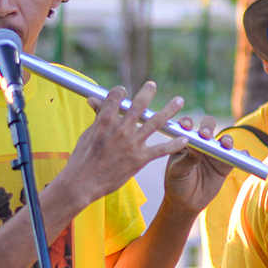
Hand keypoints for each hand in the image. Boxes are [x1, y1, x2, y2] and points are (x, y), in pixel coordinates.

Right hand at [63, 82, 200, 207]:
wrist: (83, 182)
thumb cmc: (83, 158)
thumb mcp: (88, 134)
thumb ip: (98, 116)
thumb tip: (94, 99)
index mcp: (106, 120)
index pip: (117, 96)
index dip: (120, 92)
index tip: (123, 92)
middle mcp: (121, 128)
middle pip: (139, 104)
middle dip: (148, 91)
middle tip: (153, 85)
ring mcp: (132, 143)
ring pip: (156, 121)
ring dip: (170, 110)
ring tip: (179, 100)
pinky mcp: (140, 158)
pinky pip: (162, 149)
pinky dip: (175, 144)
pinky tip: (184, 139)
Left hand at [163, 114, 233, 214]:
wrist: (187, 201)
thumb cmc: (177, 182)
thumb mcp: (178, 170)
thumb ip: (187, 158)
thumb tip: (197, 145)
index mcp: (185, 141)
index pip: (186, 127)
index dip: (187, 123)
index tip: (186, 126)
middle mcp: (201, 143)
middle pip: (208, 127)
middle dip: (208, 127)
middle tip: (206, 135)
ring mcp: (214, 153)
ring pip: (224, 140)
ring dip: (227, 140)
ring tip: (226, 145)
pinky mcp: (225, 164)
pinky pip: (236, 157)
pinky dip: (242, 154)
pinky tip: (244, 155)